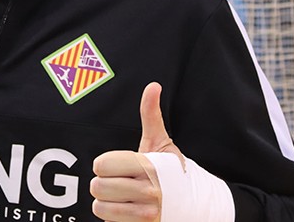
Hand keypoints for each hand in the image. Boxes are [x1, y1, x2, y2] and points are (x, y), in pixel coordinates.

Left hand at [91, 82, 182, 220]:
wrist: (196, 205)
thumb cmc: (173, 172)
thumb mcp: (161, 143)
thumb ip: (151, 115)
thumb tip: (153, 86)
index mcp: (149, 166)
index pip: (102, 165)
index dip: (105, 164)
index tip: (117, 166)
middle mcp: (149, 192)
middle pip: (97, 187)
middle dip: (103, 184)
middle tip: (116, 182)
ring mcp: (147, 214)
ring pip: (100, 209)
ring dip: (106, 204)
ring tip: (120, 199)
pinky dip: (114, 220)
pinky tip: (127, 212)